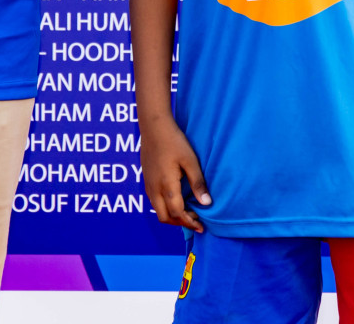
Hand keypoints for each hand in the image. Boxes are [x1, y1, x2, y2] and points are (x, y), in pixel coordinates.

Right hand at [140, 115, 211, 230]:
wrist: (154, 127)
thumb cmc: (174, 141)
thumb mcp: (190, 161)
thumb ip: (198, 183)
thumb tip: (206, 203)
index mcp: (166, 185)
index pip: (177, 213)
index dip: (190, 222)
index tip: (202, 225)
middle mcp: (154, 188)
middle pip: (165, 217)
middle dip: (180, 223)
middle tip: (195, 221)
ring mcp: (148, 184)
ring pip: (157, 210)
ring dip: (172, 216)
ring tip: (188, 212)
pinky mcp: (146, 180)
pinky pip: (154, 201)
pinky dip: (165, 207)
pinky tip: (176, 200)